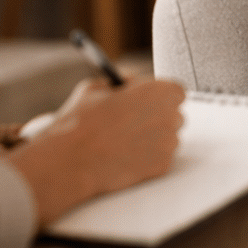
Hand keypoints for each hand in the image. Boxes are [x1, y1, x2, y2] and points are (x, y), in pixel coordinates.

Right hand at [8, 77, 185, 224]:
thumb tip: (131, 81)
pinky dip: (147, 159)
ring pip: (168, 138)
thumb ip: (121, 81)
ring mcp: (168, 143)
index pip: (176, 91)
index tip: (147, 102)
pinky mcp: (161, 167)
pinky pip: (161, 159)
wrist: (70, 161)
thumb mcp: (96, 88)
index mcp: (158, 91)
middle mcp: (170, 116)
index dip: (160, 97)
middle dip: (158, 118)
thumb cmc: (80, 123)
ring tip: (124, 142)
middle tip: (134, 123)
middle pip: (174, 115)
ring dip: (153, 139)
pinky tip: (124, 157)